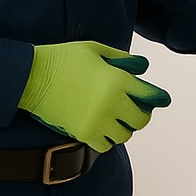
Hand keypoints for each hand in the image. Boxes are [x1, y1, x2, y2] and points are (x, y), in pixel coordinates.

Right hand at [17, 41, 170, 151]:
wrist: (32, 76)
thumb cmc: (64, 58)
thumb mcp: (94, 50)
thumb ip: (121, 59)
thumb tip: (141, 67)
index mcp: (117, 79)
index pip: (149, 95)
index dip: (158, 98)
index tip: (162, 99)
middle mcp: (112, 102)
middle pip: (140, 120)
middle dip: (140, 115)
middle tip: (134, 110)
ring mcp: (98, 120)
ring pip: (124, 135)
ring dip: (123, 127)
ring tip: (115, 118)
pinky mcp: (83, 133)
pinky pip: (105, 145)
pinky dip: (107, 138)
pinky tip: (102, 127)